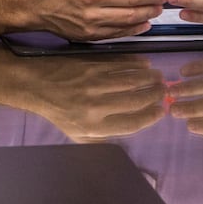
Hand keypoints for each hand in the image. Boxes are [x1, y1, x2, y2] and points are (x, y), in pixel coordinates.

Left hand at [13, 55, 167, 141]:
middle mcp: (96, 105)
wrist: (37, 84)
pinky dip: (135, 62)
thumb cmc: (59, 112)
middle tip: (165, 91)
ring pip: (130, 79)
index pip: (130, 123)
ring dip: (148, 77)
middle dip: (154, 95)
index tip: (161, 112)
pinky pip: (120, 63)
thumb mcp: (77, 135)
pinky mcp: (92, 63)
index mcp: (93, 126)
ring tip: (159, 77)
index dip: (149, 117)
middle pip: (135, 100)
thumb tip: (127, 141)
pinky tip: (145, 62)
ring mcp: (94, 82)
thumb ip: (102, 139)